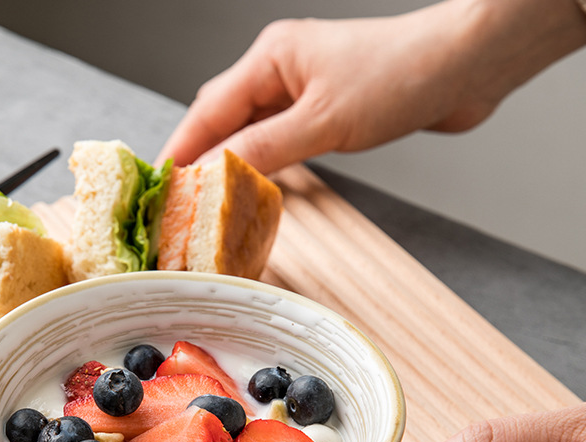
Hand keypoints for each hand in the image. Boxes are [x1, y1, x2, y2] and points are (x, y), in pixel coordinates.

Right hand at [158, 0, 585, 173]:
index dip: (179, 150)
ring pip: (249, 132)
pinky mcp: (325, 111)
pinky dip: (261, 166)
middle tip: (177, 201)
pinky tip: (253, 186)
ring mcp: (303, 91)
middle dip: (197, 159)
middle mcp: (281, 72)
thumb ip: (263, 150)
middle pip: (222, 119)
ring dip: (229, 165)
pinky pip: (278, 141)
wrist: (464, 69)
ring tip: (206, 201)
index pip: (208, 110)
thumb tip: (212, 174)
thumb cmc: (398, 77)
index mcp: (271, 59)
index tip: (157, 185)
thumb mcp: (322, 120)